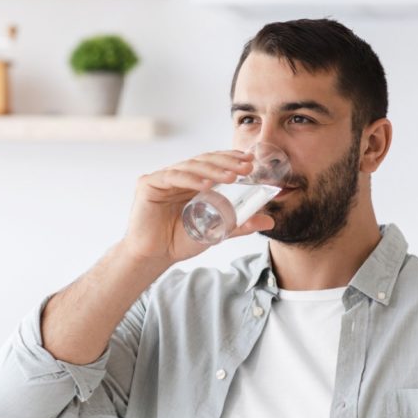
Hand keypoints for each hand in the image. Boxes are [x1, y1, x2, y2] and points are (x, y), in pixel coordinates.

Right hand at [119, 150, 276, 265]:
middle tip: (246, 167)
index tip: (250, 162)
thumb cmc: (180, 241)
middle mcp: (177, 176)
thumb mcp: (216, 230)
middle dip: (227, 163)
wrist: (155, 256)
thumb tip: (269, 220)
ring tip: (232, 176)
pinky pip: (172, 176)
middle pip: (204, 161)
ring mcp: (162, 178)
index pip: (213, 164)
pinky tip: (207, 184)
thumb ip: (239, 223)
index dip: (231, 160)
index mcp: (192, 182)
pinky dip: (191, 179)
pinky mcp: (148, 183)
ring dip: (213, 170)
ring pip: (191, 166)